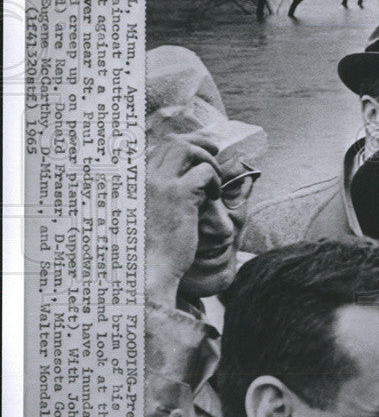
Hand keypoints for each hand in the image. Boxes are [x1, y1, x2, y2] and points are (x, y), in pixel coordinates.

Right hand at [145, 133, 220, 306]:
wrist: (143, 273)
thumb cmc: (142, 251)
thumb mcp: (138, 217)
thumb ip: (149, 197)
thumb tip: (173, 182)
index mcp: (126, 181)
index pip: (152, 148)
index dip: (176, 145)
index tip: (191, 150)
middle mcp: (139, 177)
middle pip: (172, 143)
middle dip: (197, 143)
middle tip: (213, 151)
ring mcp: (158, 184)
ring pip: (187, 150)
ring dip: (207, 160)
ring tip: (214, 179)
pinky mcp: (179, 196)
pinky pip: (204, 172)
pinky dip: (214, 179)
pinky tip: (214, 196)